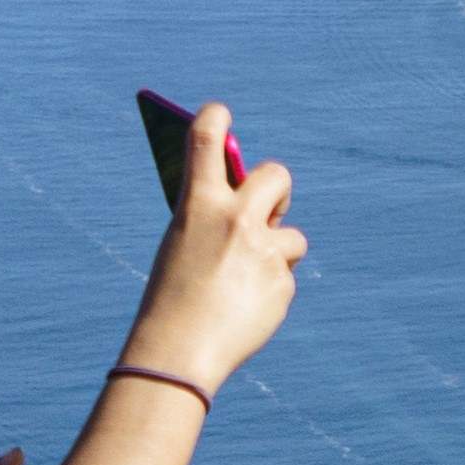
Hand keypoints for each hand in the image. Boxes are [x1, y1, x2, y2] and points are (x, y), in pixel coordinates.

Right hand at [123, 106, 311, 390]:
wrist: (179, 351)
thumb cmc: (173, 295)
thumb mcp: (184, 243)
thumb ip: (214, 218)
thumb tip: (252, 202)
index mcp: (199, 203)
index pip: (207, 140)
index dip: (215, 118)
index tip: (220, 113)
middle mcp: (236, 219)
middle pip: (277, 174)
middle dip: (277, 188)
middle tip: (268, 206)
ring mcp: (264, 251)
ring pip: (291, 236)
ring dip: (277, 251)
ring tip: (246, 277)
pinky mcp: (282, 283)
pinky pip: (285, 275)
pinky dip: (270, 288)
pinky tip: (245, 306)